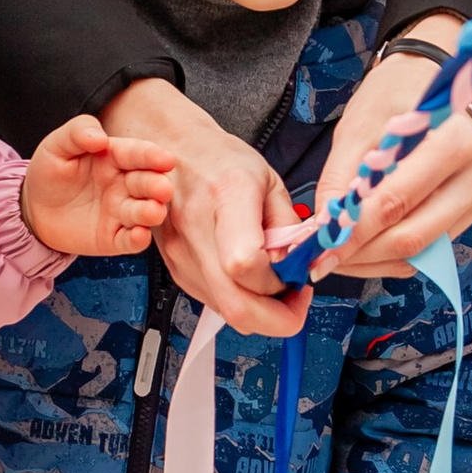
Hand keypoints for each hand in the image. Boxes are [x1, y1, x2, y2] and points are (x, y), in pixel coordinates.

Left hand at [18, 115, 177, 258]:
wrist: (33, 209)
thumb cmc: (50, 172)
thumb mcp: (56, 145)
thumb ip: (77, 133)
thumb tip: (100, 138)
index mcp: (114, 157)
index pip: (137, 154)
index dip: (152, 156)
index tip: (165, 160)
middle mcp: (124, 184)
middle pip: (146, 183)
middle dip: (157, 186)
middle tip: (163, 189)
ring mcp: (120, 212)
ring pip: (143, 212)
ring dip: (152, 212)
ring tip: (154, 212)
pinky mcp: (113, 238)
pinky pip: (129, 241)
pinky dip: (137, 239)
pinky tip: (139, 235)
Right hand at [97, 77, 308, 335]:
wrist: (174, 153)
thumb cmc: (223, 162)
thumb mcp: (270, 182)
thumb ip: (287, 227)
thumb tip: (297, 270)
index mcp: (227, 195)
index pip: (247, 264)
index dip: (279, 283)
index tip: (298, 277)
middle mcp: (196, 230)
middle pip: (236, 305)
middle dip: (277, 319)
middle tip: (296, 299)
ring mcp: (180, 254)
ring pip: (226, 311)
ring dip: (260, 311)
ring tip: (274, 282)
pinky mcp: (176, 268)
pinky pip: (214, 302)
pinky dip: (240, 299)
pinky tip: (251, 278)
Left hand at [307, 20, 471, 277]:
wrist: (423, 83)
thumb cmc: (391, 98)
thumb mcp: (357, 129)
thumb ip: (341, 181)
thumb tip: (324, 231)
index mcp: (458, 139)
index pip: (398, 199)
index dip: (355, 230)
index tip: (317, 250)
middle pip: (414, 234)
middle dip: (362, 253)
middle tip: (321, 260)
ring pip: (421, 250)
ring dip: (373, 260)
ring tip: (335, 256)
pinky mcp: (470, 214)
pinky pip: (428, 250)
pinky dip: (390, 257)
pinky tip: (361, 249)